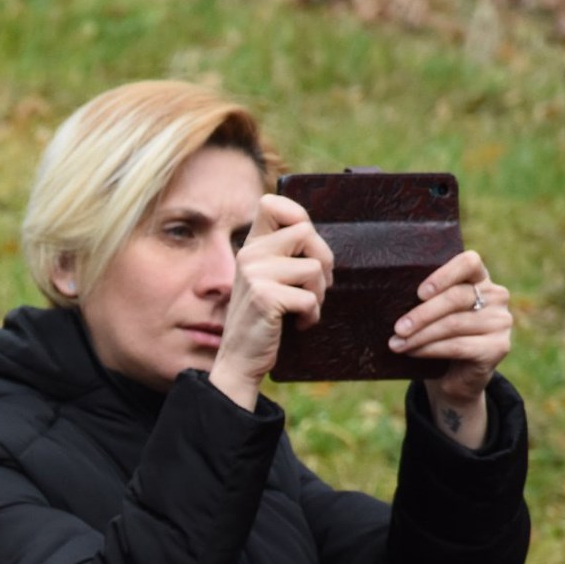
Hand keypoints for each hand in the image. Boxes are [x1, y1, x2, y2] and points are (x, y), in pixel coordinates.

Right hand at [210, 193, 334, 409]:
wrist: (241, 360)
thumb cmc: (263, 320)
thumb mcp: (270, 279)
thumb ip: (285, 254)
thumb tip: (315, 237)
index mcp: (252, 246)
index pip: (271, 203)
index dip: (297, 214)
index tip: (305, 246)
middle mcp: (250, 255)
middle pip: (306, 232)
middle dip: (324, 260)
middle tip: (317, 286)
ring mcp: (255, 275)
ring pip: (314, 267)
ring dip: (319, 293)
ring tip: (305, 308)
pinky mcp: (264, 297)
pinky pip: (309, 297)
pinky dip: (312, 315)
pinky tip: (299, 324)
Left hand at [390, 250, 511, 446]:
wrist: (454, 377)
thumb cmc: (437, 337)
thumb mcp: (432, 313)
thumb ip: (425, 299)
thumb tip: (391, 295)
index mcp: (480, 279)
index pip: (470, 262)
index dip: (445, 275)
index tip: (419, 292)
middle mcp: (496, 296)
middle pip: (457, 297)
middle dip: (422, 314)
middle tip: (397, 327)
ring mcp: (500, 322)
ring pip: (454, 324)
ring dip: (420, 335)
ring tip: (396, 343)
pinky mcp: (499, 347)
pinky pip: (458, 346)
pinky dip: (430, 349)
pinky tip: (412, 352)